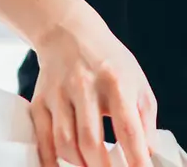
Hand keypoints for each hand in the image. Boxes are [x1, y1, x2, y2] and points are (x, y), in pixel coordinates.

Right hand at [29, 5, 157, 166]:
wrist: (69, 33)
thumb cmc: (110, 62)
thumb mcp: (138, 81)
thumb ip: (145, 118)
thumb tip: (147, 153)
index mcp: (116, 82)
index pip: (128, 128)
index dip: (135, 157)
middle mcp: (85, 86)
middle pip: (91, 140)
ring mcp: (59, 94)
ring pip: (65, 142)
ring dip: (79, 165)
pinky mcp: (39, 101)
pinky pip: (42, 139)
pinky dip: (50, 161)